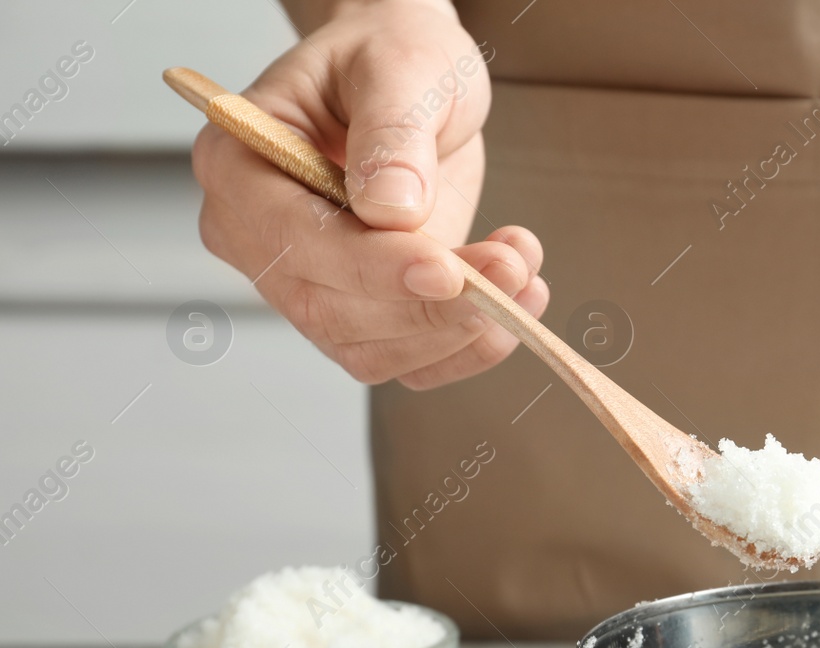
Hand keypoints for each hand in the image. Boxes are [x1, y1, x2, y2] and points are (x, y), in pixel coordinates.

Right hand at [192, 0, 548, 388]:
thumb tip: (390, 209)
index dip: (371, 268)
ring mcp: (310, 285)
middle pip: (335, 313)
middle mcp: (261, 240)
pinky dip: (471, 345)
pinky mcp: (366, 313)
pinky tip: (519, 298)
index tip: (445, 269)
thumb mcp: (398, 67)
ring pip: (378, 351)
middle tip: (513, 268)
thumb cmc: (390, 56)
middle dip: (435, 304)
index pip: (294, 242)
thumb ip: (392, 133)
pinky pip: (412, 362)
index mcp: (239, 168)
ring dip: (463, 328)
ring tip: (523, 268)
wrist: (415, 81)